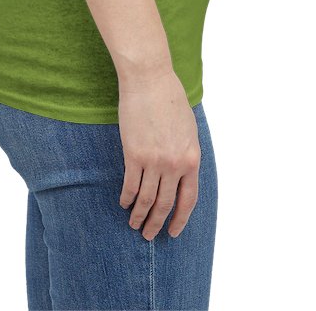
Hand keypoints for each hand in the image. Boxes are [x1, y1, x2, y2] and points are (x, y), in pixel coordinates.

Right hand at [117, 68, 201, 240]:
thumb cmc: (170, 98)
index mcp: (191, 158)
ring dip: (139, 215)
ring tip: (134, 224)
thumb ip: (187, 153)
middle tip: (149, 235)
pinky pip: (130, 185)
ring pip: (147, 199)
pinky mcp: (133, 154)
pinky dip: (127, 197)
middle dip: (157, 223)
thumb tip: (183, 172)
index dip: (180, 219)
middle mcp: (175, 164)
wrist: (150, 80)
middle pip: (166, 204)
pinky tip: (124, 203)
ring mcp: (154, 161)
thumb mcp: (189, 129)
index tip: (173, 231)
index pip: (188, 199)